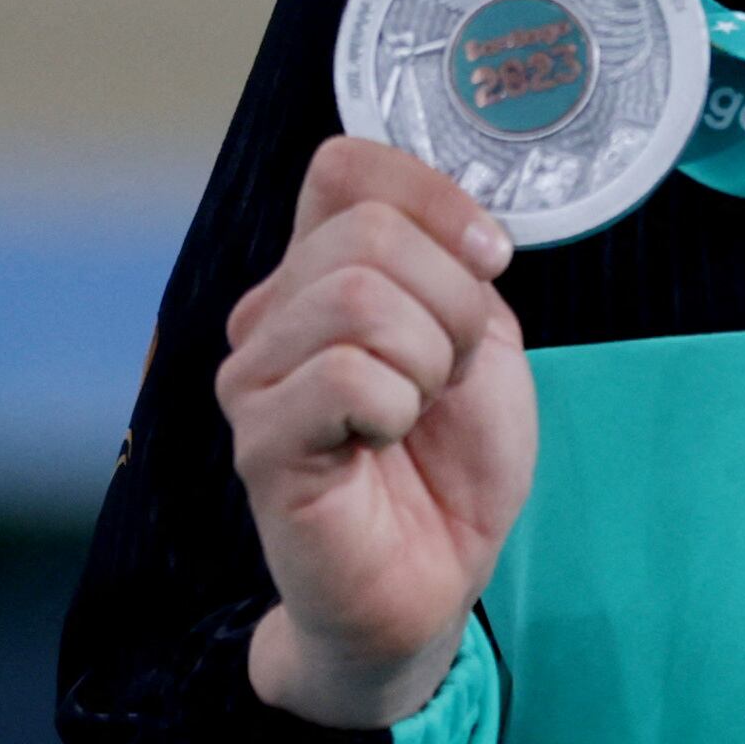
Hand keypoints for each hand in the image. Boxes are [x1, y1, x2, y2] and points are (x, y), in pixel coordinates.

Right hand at [218, 136, 537, 728]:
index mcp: (322, 271)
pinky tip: (384, 445)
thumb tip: (457, 226)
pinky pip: (345, 377)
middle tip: (454, 370)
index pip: (343, 167)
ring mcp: (255, 376)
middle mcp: (272, 312)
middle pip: (366, 232)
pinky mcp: (260, 442)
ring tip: (418, 410)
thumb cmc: (453, 461)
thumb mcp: (483, 338)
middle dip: (452, 300)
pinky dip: (398, 409)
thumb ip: (456, 267)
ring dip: (429, 359)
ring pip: (356, 299)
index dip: (429, 194)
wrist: (436, 576)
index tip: (489, 257)